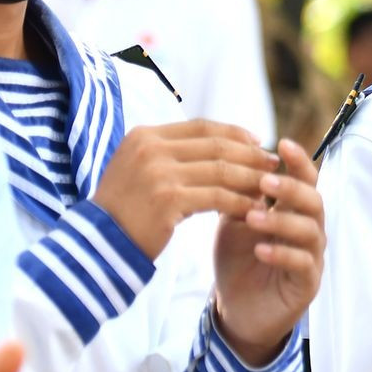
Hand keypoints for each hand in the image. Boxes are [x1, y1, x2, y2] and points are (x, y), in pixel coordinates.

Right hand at [92, 120, 277, 256]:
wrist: (97, 244)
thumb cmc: (125, 209)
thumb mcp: (141, 169)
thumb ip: (172, 153)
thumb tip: (222, 143)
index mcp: (144, 136)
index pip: (202, 126)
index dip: (235, 133)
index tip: (258, 142)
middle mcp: (150, 149)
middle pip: (217, 146)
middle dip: (251, 155)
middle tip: (274, 165)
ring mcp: (158, 173)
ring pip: (223, 171)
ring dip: (251, 179)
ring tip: (270, 187)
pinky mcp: (168, 199)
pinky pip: (219, 197)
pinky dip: (241, 202)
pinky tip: (255, 210)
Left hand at [213, 139, 325, 367]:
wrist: (237, 308)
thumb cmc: (239, 259)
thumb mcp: (234, 220)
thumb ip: (239, 193)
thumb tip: (230, 155)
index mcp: (293, 210)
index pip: (305, 179)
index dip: (299, 161)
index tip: (282, 143)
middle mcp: (309, 229)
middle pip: (314, 200)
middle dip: (291, 188)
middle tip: (265, 182)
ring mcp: (312, 256)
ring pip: (310, 230)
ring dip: (282, 221)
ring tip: (252, 218)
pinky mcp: (307, 283)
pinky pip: (303, 264)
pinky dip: (282, 254)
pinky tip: (260, 250)